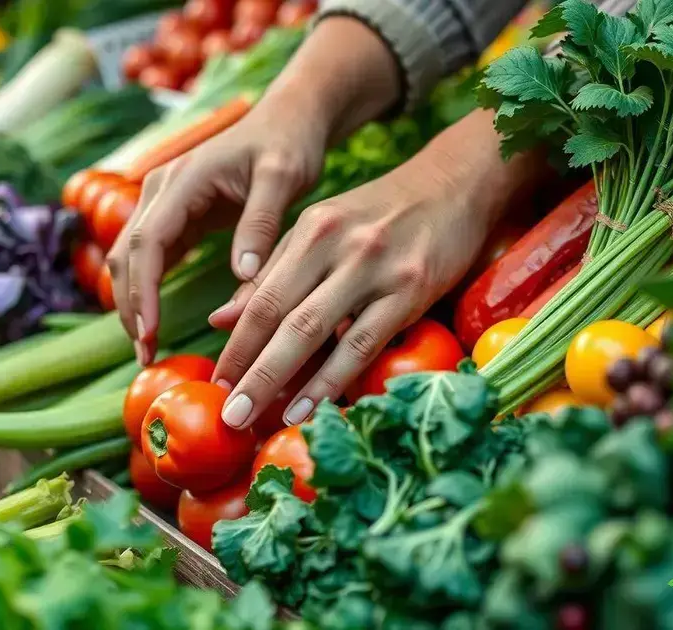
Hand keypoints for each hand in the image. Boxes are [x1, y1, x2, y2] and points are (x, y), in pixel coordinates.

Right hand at [108, 93, 326, 363]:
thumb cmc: (288, 145)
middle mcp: (161, 189)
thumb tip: (243, 274)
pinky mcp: (174, 217)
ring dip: (132, 304)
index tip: (148, 331)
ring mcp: (163, 203)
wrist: (287, 121)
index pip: (147, 241)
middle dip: (130, 307)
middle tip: (145, 355)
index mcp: (183, 179)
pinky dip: (146, 293)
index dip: (143, 289)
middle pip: (127, 255)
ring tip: (146, 351)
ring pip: (130, 260)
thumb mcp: (283, 177)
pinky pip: (149, 260)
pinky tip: (154, 327)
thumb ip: (261, 223)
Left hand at [209, 110, 545, 428]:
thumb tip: (220, 319)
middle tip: (227, 414)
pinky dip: (332, 379)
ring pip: (314, 332)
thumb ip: (275, 273)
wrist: (456, 184)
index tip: (216, 382)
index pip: (260, 296)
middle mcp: (335, 246)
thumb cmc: (384, 213)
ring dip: (280, 380)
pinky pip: (363, 342)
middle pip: (279, 317)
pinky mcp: (411, 288)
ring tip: (255, 417)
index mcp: (310, 230)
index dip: (235, 343)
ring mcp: (374, 267)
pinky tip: (310, 406)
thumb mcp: (323, 230)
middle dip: (248, 370)